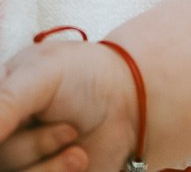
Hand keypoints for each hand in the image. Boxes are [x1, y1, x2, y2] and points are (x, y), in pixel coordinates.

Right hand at [0, 37, 136, 171]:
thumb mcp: (41, 75)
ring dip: (48, 161)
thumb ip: (3, 103)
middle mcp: (0, 136)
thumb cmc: (83, 76)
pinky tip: (79, 157)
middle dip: (32, 145)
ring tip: (74, 135)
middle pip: (0, 157)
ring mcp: (18, 161)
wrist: (131, 99)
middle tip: (67, 126)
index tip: (7, 132)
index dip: (1, 134)